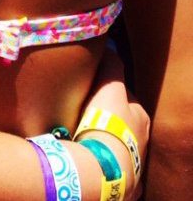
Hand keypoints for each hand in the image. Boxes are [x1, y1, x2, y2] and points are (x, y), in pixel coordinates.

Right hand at [79, 48, 150, 200]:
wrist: (102, 165)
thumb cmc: (107, 123)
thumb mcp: (109, 88)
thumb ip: (111, 67)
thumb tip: (110, 47)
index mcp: (140, 116)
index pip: (124, 95)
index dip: (107, 89)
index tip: (92, 88)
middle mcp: (141, 138)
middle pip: (121, 120)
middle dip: (107, 115)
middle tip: (85, 110)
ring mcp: (132, 158)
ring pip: (116, 140)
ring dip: (103, 136)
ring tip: (82, 131)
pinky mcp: (121, 175)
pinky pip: (109, 160)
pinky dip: (101, 156)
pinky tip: (88, 152)